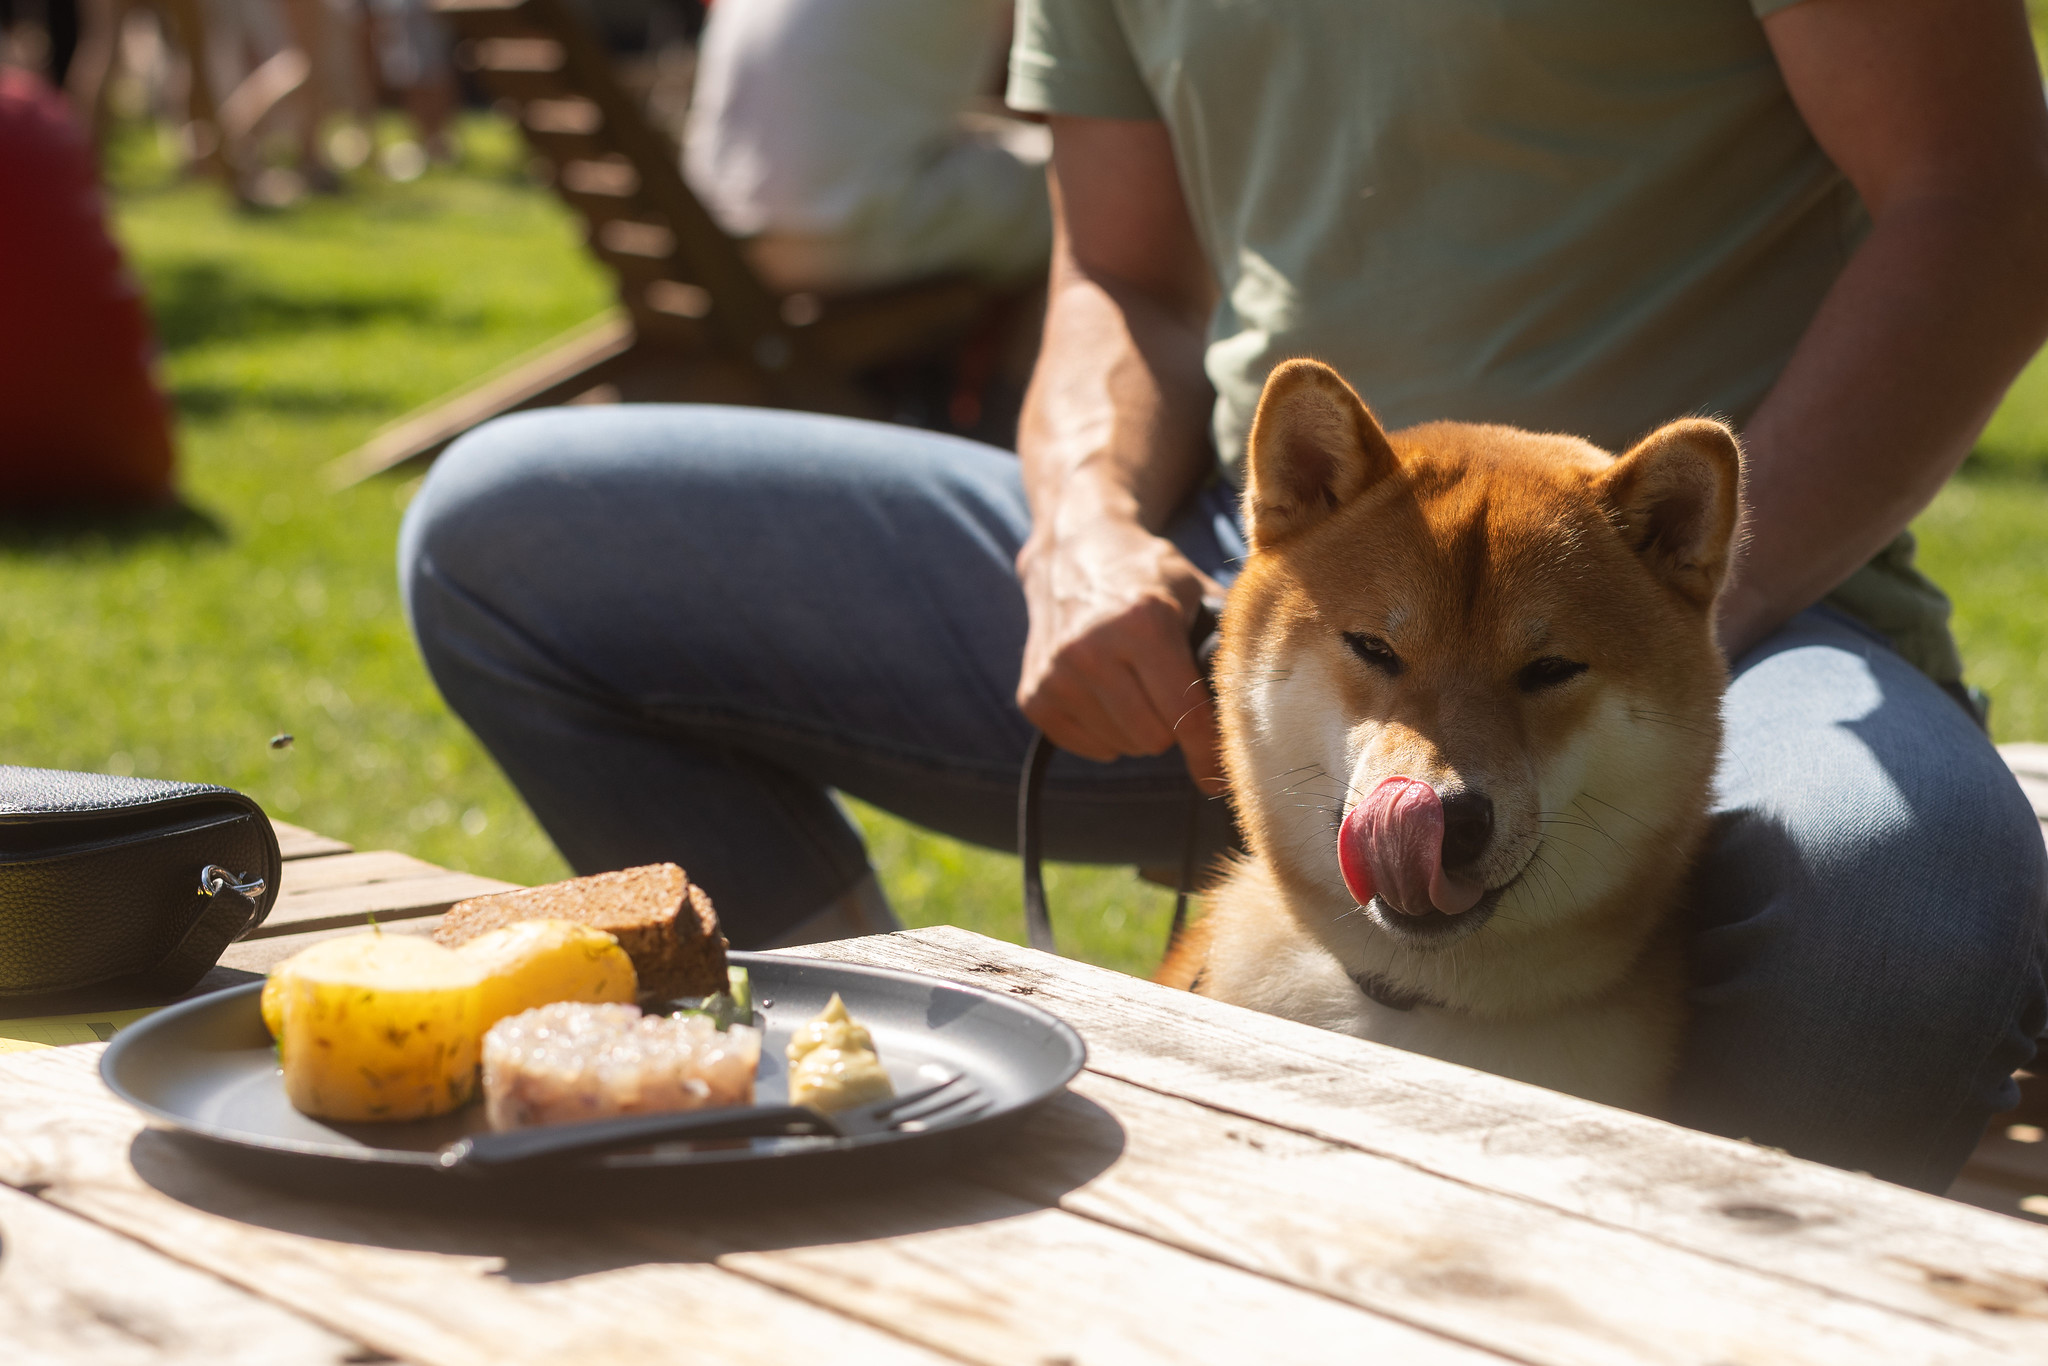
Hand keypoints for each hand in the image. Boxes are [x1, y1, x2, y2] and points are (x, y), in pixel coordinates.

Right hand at [1016, 514, 1226, 792]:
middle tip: (1172, 694)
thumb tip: (1267, 704)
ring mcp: (1056, 675)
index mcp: (1141, 622)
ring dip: (1139, 728)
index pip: (1185, 715)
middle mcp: (1090, 649)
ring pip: (1123, 747)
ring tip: (1137, 686)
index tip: (1221, 779)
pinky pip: (1090, 748)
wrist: (1073, 549)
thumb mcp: (1195, 592)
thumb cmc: (1146, 575)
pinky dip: (1107, 732)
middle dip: (1173, 728)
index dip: (1209, 753)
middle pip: (1154, 739)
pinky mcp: (1034, 696)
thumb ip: (1227, 642)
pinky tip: (1108, 694)